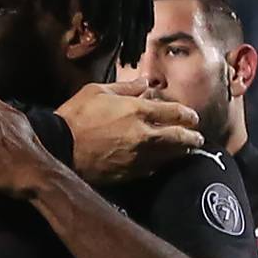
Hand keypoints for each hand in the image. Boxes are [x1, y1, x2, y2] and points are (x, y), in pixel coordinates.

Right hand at [55, 79, 203, 182]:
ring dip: (180, 152)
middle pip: (178, 138)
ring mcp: (137, 157)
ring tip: (186, 150)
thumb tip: (145, 83)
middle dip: (192, 137)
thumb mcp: (98, 91)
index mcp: (137, 111)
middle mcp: (143, 135)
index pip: (174, 112)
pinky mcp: (128, 173)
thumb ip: (126, 88)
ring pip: (169, 156)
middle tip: (198, 138)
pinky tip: (162, 162)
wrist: (59, 147)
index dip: (188, 115)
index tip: (193, 117)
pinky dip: (160, 164)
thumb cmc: (75, 116)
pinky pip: (152, 169)